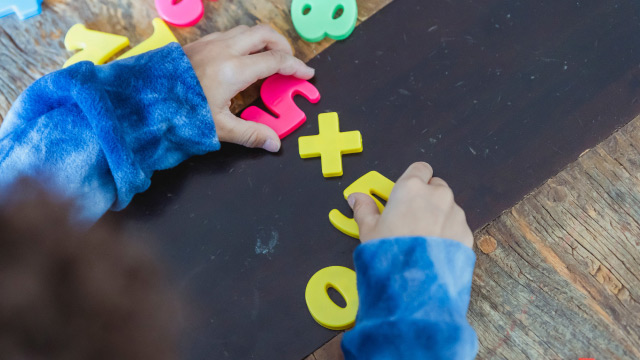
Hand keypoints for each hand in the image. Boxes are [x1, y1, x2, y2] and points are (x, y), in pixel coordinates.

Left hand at [183, 25, 314, 151]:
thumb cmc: (180, 113)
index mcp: (234, 70)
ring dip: (264, 41)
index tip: (306, 74)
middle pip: (265, 34)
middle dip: (283, 45)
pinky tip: (242, 59)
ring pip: (247, 31)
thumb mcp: (219, 127)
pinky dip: (245, 41)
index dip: (296, 67)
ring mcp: (210, 43)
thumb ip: (250, 133)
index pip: (276, 61)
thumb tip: (274, 144)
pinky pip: (230, 34)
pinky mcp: (199, 43)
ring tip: (268, 60)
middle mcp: (225, 50)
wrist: (144, 99)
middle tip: (289, 63)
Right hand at [348, 162, 473, 247]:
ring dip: (439, 216)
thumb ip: (364, 209)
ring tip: (423, 238)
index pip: (420, 168)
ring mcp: (455, 213)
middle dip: (426, 197)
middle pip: (436, 186)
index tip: (406, 191)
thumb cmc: (390, 252)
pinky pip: (457, 227)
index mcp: (412, 187)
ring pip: (448, 207)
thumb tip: (356, 198)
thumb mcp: (368, 230)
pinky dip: (449, 234)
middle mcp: (437, 195)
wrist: (415, 282)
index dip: (414, 179)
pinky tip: (434, 251)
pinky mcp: (466, 233)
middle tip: (411, 217)